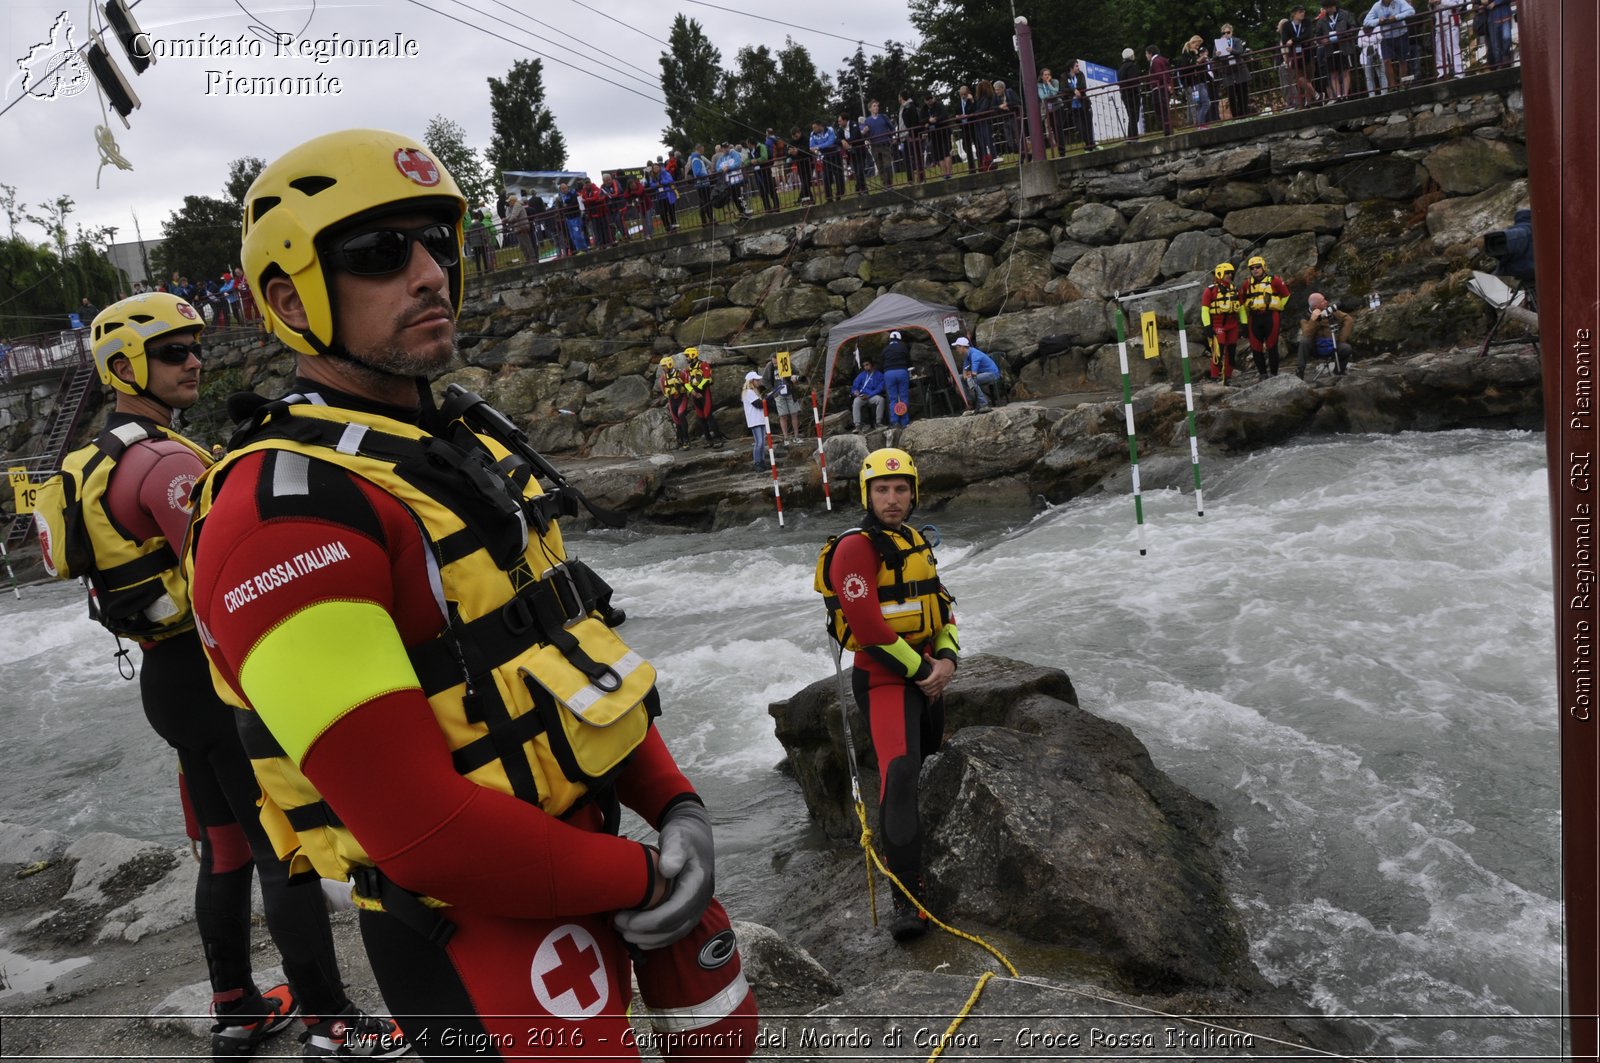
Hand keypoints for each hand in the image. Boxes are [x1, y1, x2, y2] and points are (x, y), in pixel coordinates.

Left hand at [611, 802, 714, 949]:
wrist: (695, 837)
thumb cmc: (683, 836)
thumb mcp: (678, 837)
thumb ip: (674, 851)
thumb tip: (668, 869)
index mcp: (698, 883)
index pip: (675, 912)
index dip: (649, 921)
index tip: (625, 919)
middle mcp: (701, 900)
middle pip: (674, 927)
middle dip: (645, 932)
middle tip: (618, 925)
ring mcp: (697, 907)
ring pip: (675, 934)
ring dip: (649, 939)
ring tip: (624, 934)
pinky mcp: (690, 911)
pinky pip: (675, 932)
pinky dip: (657, 939)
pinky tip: (638, 938)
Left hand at [916, 655, 954, 699]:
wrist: (950, 667)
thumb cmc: (941, 664)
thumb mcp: (935, 661)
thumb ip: (929, 658)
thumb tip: (925, 654)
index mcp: (937, 675)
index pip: (927, 682)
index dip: (920, 683)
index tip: (916, 682)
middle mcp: (939, 681)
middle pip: (928, 688)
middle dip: (921, 687)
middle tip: (918, 684)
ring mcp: (941, 685)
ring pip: (931, 692)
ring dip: (925, 691)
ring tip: (921, 687)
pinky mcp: (942, 687)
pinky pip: (935, 693)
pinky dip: (929, 694)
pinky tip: (926, 691)